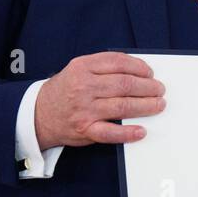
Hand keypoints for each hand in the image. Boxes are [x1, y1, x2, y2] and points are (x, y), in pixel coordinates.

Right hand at [34, 51, 165, 148]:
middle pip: (125, 84)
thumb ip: (104, 66)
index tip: (150, 72)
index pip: (118, 63)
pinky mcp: (85, 129)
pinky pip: (110, 133)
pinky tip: (141, 131)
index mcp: (83, 67)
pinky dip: (128, 133)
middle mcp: (84, 87)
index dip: (139, 67)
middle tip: (160, 90)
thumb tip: (139, 70)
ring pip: (123, 106)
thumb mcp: (78, 69)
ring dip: (146, 106)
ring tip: (158, 105)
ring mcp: (84, 109)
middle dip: (148, 87)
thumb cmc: (66, 90)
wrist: (38, 114)